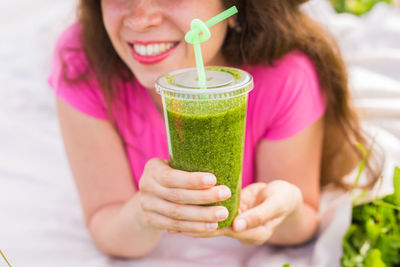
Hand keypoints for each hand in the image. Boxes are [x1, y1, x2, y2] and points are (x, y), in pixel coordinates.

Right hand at [138, 158, 231, 232]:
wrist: (151, 195)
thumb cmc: (173, 175)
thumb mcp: (175, 164)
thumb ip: (190, 164)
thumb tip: (221, 160)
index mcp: (152, 168)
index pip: (171, 176)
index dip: (192, 180)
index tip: (214, 179)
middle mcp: (146, 186)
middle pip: (177, 195)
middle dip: (203, 196)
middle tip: (225, 194)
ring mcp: (147, 205)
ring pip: (177, 213)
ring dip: (202, 215)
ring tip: (222, 214)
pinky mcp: (151, 220)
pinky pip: (176, 226)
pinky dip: (195, 227)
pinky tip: (211, 226)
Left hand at [180, 181, 302, 245]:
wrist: (286, 196)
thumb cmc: (283, 197)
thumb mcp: (275, 204)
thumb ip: (257, 215)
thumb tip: (237, 226)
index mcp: (255, 233)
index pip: (227, 231)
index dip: (207, 227)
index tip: (188, 226)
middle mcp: (244, 233)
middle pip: (215, 231)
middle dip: (194, 228)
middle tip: (173, 226)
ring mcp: (238, 225)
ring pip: (213, 225)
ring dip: (194, 222)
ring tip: (172, 222)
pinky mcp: (234, 215)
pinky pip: (216, 217)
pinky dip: (202, 214)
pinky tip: (186, 212)